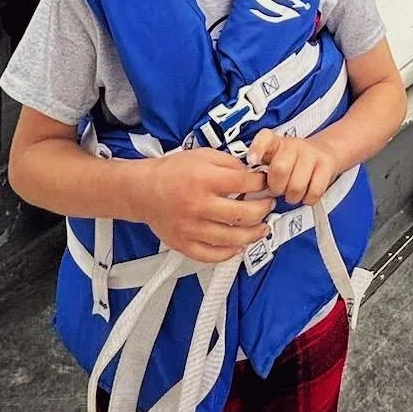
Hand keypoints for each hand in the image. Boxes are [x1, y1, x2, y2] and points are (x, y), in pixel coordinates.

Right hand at [134, 147, 274, 262]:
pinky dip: (229, 253)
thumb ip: (230, 164)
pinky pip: (211, 255)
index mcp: (204, 180)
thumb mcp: (203, 156)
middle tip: (269, 206)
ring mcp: (190, 228)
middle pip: (242, 215)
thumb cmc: (173, 171)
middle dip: (263, 210)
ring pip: (231, 239)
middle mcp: (198, 205)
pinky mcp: (183, 244)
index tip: (267, 183)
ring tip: (262, 228)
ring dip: (253, 234)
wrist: (143, 190)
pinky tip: (239, 245)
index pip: (244, 183)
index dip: (262, 183)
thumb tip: (253, 176)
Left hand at [249, 127, 339, 207]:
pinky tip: (305, 193)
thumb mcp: (274, 158)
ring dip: (292, 196)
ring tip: (292, 192)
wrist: (326, 152)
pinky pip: (314, 192)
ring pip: (296, 186)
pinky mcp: (326, 165)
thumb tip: (246, 192)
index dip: (257, 149)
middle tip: (278, 189)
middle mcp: (293, 144)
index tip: (252, 161)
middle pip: (280, 169)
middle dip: (276, 187)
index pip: (265, 138)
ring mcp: (311, 154)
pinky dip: (308, 199)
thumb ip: (260, 171)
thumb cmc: (292, 161)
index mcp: (276, 142)